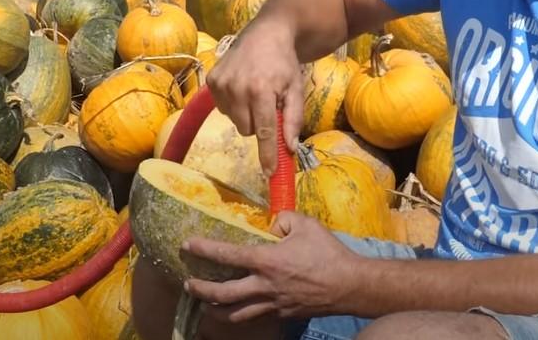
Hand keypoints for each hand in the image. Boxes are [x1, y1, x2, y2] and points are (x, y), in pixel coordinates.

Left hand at [182, 212, 363, 323]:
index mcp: (267, 260)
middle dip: (200, 290)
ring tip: (204, 304)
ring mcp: (272, 304)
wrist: (349, 285)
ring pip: (234, 314)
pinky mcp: (282, 314)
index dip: (204, 249)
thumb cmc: (328, 252)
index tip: (187, 245)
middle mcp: (264, 286)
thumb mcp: (305, 224)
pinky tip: (236, 311)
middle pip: (222, 294)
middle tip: (188, 284)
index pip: (227, 255)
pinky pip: (255, 317)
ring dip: (215, 309)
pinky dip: (240, 315)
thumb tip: (270, 225)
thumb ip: (282, 219)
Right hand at [207, 19, 305, 176]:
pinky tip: (242, 88)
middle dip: (259, 125)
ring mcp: (221, 83)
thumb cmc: (284, 63)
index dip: (267, 154)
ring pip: (235, 121)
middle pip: (247, 130)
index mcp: (261, 90)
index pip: (264, 131)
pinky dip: (234, 105)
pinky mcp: (211, 80)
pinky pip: (223, 109)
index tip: (269, 173)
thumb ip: (294, 119)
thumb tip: (289, 148)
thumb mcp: (296, 89)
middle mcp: (237, 87)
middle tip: (268, 105)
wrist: (267, 33)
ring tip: (256, 94)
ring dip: (247, 115)